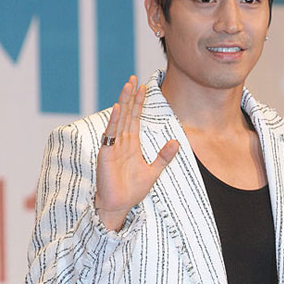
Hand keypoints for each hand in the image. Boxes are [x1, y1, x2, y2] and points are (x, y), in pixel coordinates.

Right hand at [94, 75, 178, 230]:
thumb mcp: (153, 172)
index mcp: (131, 145)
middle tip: (134, 78)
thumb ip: (164, 157)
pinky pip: (110, 135)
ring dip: (123, 103)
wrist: (119, 205)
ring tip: (127, 86)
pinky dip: (114, 121)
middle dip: (130, 96)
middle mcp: (121, 142)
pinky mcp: (106, 154)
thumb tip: (176, 142)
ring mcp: (113, 147)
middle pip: (127, 114)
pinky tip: (118, 108)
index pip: (135, 119)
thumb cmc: (132, 190)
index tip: (144, 87)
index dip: (139, 103)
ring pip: (119, 120)